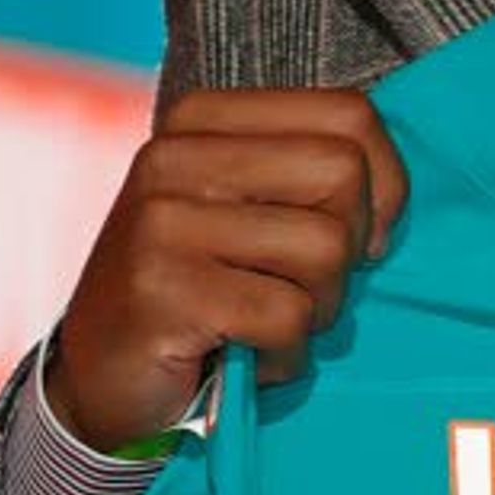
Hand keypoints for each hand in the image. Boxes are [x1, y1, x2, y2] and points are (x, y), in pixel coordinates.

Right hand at [48, 86, 406, 449]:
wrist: (98, 379)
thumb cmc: (195, 292)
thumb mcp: (244, 211)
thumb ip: (308, 177)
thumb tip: (396, 193)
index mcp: (201, 120)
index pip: (349, 115)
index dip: (384, 186)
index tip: (356, 238)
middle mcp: (174, 156)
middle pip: (343, 175)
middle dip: (349, 251)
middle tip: (302, 289)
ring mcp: (161, 221)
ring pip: (325, 250)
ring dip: (316, 311)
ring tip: (265, 325)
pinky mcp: (163, 290)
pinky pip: (287, 318)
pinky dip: (284, 356)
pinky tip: (243, 359)